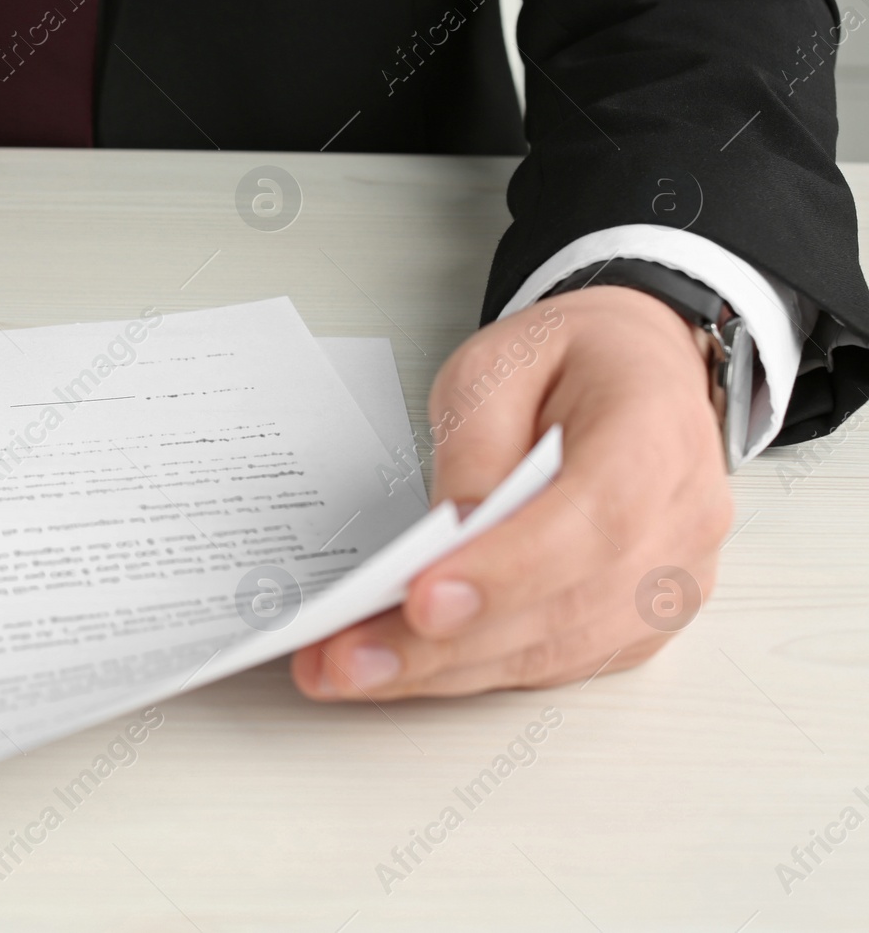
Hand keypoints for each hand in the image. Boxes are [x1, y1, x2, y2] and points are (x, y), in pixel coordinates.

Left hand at [292, 286, 732, 699]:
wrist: (641, 369)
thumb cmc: (573, 360)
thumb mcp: (498, 362)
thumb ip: (476, 445)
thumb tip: (450, 535)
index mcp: (655, 432)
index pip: (592, 519)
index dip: (507, 571)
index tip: (423, 601)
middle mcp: (682, 517)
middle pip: (564, 603)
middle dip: (445, 643)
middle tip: (349, 659)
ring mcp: (671, 578)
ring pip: (556, 651)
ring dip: (447, 672)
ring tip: (354, 669)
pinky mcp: (642, 620)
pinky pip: (557, 664)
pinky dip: (476, 672)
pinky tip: (405, 668)